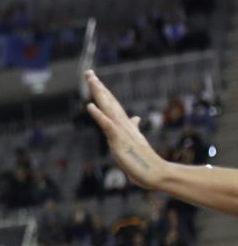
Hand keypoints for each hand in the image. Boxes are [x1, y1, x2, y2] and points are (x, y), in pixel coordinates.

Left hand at [84, 70, 168, 190]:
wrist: (157, 173)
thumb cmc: (145, 160)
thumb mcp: (135, 141)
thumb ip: (133, 129)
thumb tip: (135, 118)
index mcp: (126, 125)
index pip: (113, 105)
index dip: (104, 93)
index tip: (95, 81)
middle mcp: (124, 125)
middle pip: (109, 102)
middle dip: (99, 87)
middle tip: (89, 72)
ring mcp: (122, 131)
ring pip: (108, 108)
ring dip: (99, 94)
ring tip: (91, 80)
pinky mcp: (119, 140)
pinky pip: (107, 125)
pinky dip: (98, 115)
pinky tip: (89, 106)